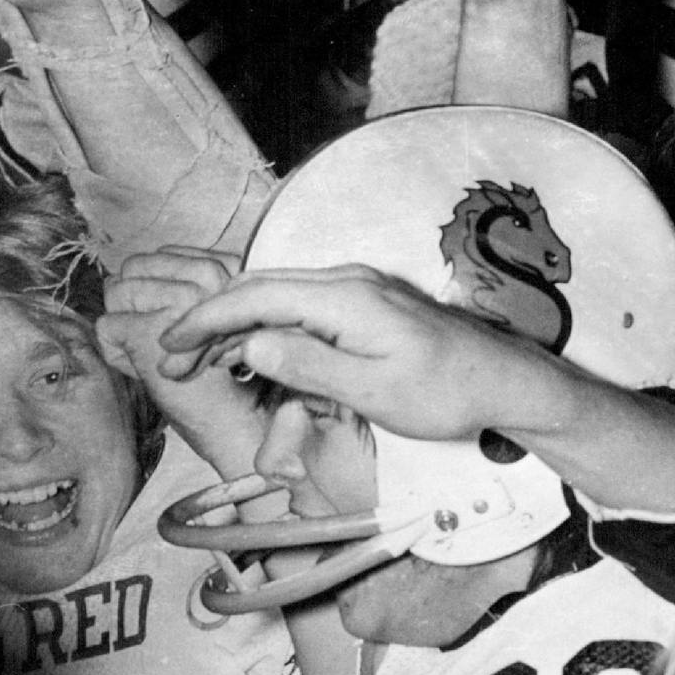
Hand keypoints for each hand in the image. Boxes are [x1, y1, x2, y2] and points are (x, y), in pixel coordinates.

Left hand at [99, 248, 264, 477]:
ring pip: (115, 294)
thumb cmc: (230, 380)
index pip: (163, 255)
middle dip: (138, 306)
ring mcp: (179, 300)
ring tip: (165, 359)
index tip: (188, 327)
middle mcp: (208, 277)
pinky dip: (117, 355)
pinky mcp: (151, 328)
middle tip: (171, 344)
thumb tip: (129, 272)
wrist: (244, 425)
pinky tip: (153, 372)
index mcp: (230, 269)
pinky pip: (106, 328)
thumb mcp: (221, 317)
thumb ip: (192, 286)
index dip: (160, 290)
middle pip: (133, 268)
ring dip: (128, 332)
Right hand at [156, 265, 551, 441]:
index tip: (168, 346)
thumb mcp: (374, 391)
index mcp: (346, 297)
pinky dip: (269, 326)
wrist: (506, 381)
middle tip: (174, 360)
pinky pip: (303, 306)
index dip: (204, 320)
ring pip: (279, 296)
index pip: (254, 296)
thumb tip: (250, 344)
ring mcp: (359, 289)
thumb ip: (309, 365)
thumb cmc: (448, 392)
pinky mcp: (367, 304)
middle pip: (259, 289)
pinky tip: (255, 352)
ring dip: (238, 324)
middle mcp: (349, 282)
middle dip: (210, 321)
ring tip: (203, 361)